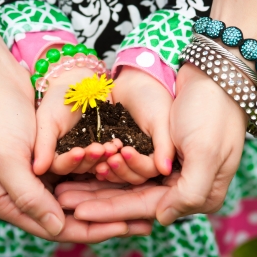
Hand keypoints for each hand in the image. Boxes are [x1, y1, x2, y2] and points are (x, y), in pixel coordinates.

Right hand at [0, 58, 148, 241]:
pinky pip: (75, 166)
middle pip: (70, 212)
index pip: (55, 227)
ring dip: (100, 178)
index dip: (91, 229)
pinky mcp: (47, 157)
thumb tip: (57, 228)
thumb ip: (29, 196)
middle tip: (139, 216)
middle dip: (105, 211)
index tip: (124, 226)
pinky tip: (113, 155)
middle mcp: (23, 192)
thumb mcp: (7, 159)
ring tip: (128, 171)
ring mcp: (36, 175)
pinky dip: (93, 162)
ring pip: (76, 187)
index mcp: (6, 202)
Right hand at [33, 67, 119, 176]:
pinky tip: (118, 144)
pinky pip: (109, 153)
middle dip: (91, 159)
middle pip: (80, 167)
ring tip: (112, 147)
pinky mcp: (103, 145)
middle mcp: (70, 158)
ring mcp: (88, 153)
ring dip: (104, 157)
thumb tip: (37, 171)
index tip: (79, 152)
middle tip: (100, 148)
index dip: (70, 161)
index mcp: (53, 155)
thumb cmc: (57, 100)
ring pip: (96, 163)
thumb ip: (43, 145)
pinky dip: (113, 150)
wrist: (79, 85)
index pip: (60, 166)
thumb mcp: (47, 120)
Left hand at [54, 63, 246, 224]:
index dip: (112, 210)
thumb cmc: (212, 111)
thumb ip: (189, 191)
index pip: (147, 207)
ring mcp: (172, 168)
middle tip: (63, 198)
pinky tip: (87, 163)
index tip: (80, 211)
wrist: (216, 74)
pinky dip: (109, 164)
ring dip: (98, 182)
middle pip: (134, 197)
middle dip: (97, 199)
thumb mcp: (206, 152)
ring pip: (129, 182)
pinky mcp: (162, 151)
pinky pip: (130, 163)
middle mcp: (184, 184)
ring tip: (68, 182)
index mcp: (200, 192)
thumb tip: (163, 218)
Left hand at [95, 66, 174, 183]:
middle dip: (121, 169)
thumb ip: (164, 145)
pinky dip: (98, 163)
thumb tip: (165, 170)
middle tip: (109, 159)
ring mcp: (127, 154)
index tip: (125, 150)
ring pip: (118, 172)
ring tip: (97, 163)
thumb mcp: (160, 120)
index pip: (149, 169)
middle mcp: (144, 158)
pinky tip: (90, 162)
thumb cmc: (152, 97)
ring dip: (108, 169)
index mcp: (159, 154)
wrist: (134, 81)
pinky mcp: (111, 148)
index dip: (137, 164)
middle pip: (133, 176)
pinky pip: (104, 161)